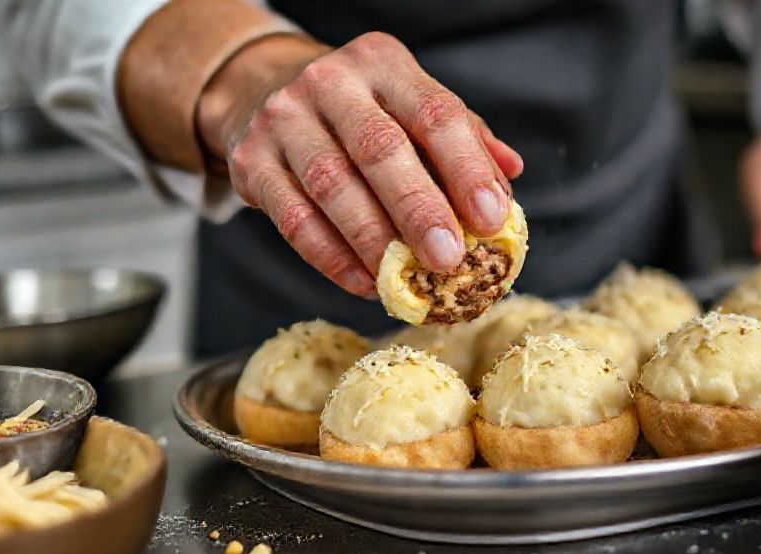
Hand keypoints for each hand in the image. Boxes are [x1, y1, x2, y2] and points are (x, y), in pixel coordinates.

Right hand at [197, 32, 522, 297]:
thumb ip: (463, 138)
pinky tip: (364, 283)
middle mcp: (330, 82)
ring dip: (374, 242)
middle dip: (419, 209)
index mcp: (384, 64)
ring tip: (407, 281)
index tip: (492, 218)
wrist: (260, 89)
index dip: (466, 168)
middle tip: (450, 260)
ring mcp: (283, 120)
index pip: (434, 113)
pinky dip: (332, 259)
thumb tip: (510, 176)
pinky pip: (294, 220)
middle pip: (379, 149)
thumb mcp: (410, 105)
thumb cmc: (360, 110)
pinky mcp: (251, 162)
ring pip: (332, 187)